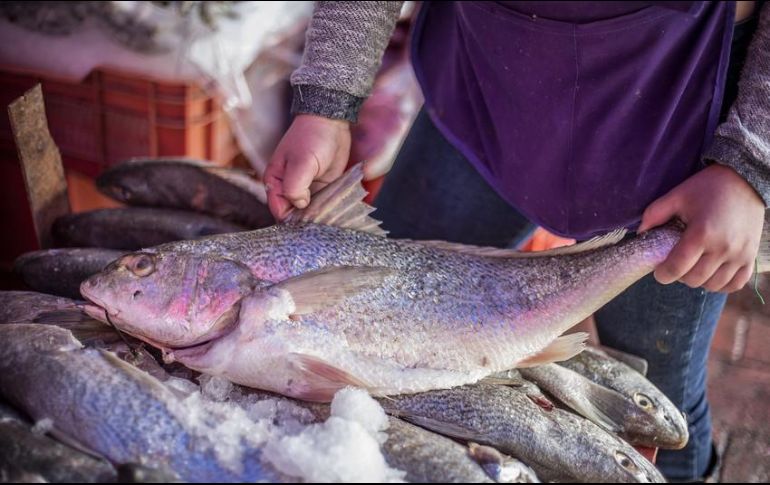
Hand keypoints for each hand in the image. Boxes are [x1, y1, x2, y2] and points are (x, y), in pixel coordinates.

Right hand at [265, 114, 351, 219]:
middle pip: (295, 215)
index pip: (279, 211)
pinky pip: (323, 204)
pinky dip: (329, 209)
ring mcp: (306, 189)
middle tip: (322, 224)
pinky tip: (338, 214)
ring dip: (320, 217)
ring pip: (310, 212)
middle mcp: (289, 188)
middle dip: (307, 221)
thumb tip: (299, 205)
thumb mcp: (302, 162)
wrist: (331, 121)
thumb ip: (295, 186)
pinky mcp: (322, 187)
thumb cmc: (312, 138)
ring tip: (332, 221)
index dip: (292, 220)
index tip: (307, 225)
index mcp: (275, 182)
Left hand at [638, 164, 764, 292]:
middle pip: (694, 280)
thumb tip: (640, 234)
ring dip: (700, 280)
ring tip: (694, 267)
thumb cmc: (708, 187)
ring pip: (714, 285)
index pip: (677, 268)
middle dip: (680, 276)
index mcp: (702, 233)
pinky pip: (736, 284)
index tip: (659, 271)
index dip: (663, 274)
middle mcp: (723, 248)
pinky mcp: (752, 257)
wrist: (745, 180)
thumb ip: (654, 214)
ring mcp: (740, 255)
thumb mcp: (677, 196)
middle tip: (677, 265)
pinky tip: (712, 273)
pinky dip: (722, 284)